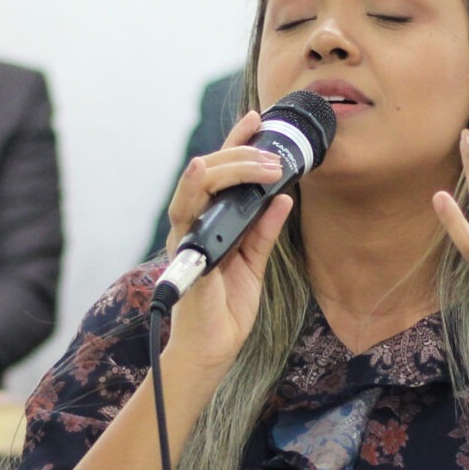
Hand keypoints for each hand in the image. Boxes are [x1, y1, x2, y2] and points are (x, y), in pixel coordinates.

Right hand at [159, 109, 291, 388]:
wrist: (213, 350)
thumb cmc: (226, 309)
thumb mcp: (254, 263)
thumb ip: (264, 230)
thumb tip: (285, 197)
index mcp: (209, 224)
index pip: (221, 175)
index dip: (237, 145)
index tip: (257, 119)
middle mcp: (192, 226)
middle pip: (208, 173)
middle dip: (240, 155)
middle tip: (273, 153)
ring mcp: (185, 239)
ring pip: (195, 187)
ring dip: (227, 168)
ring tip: (258, 162)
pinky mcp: (184, 256)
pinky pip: (185, 217)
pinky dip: (193, 190)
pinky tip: (204, 171)